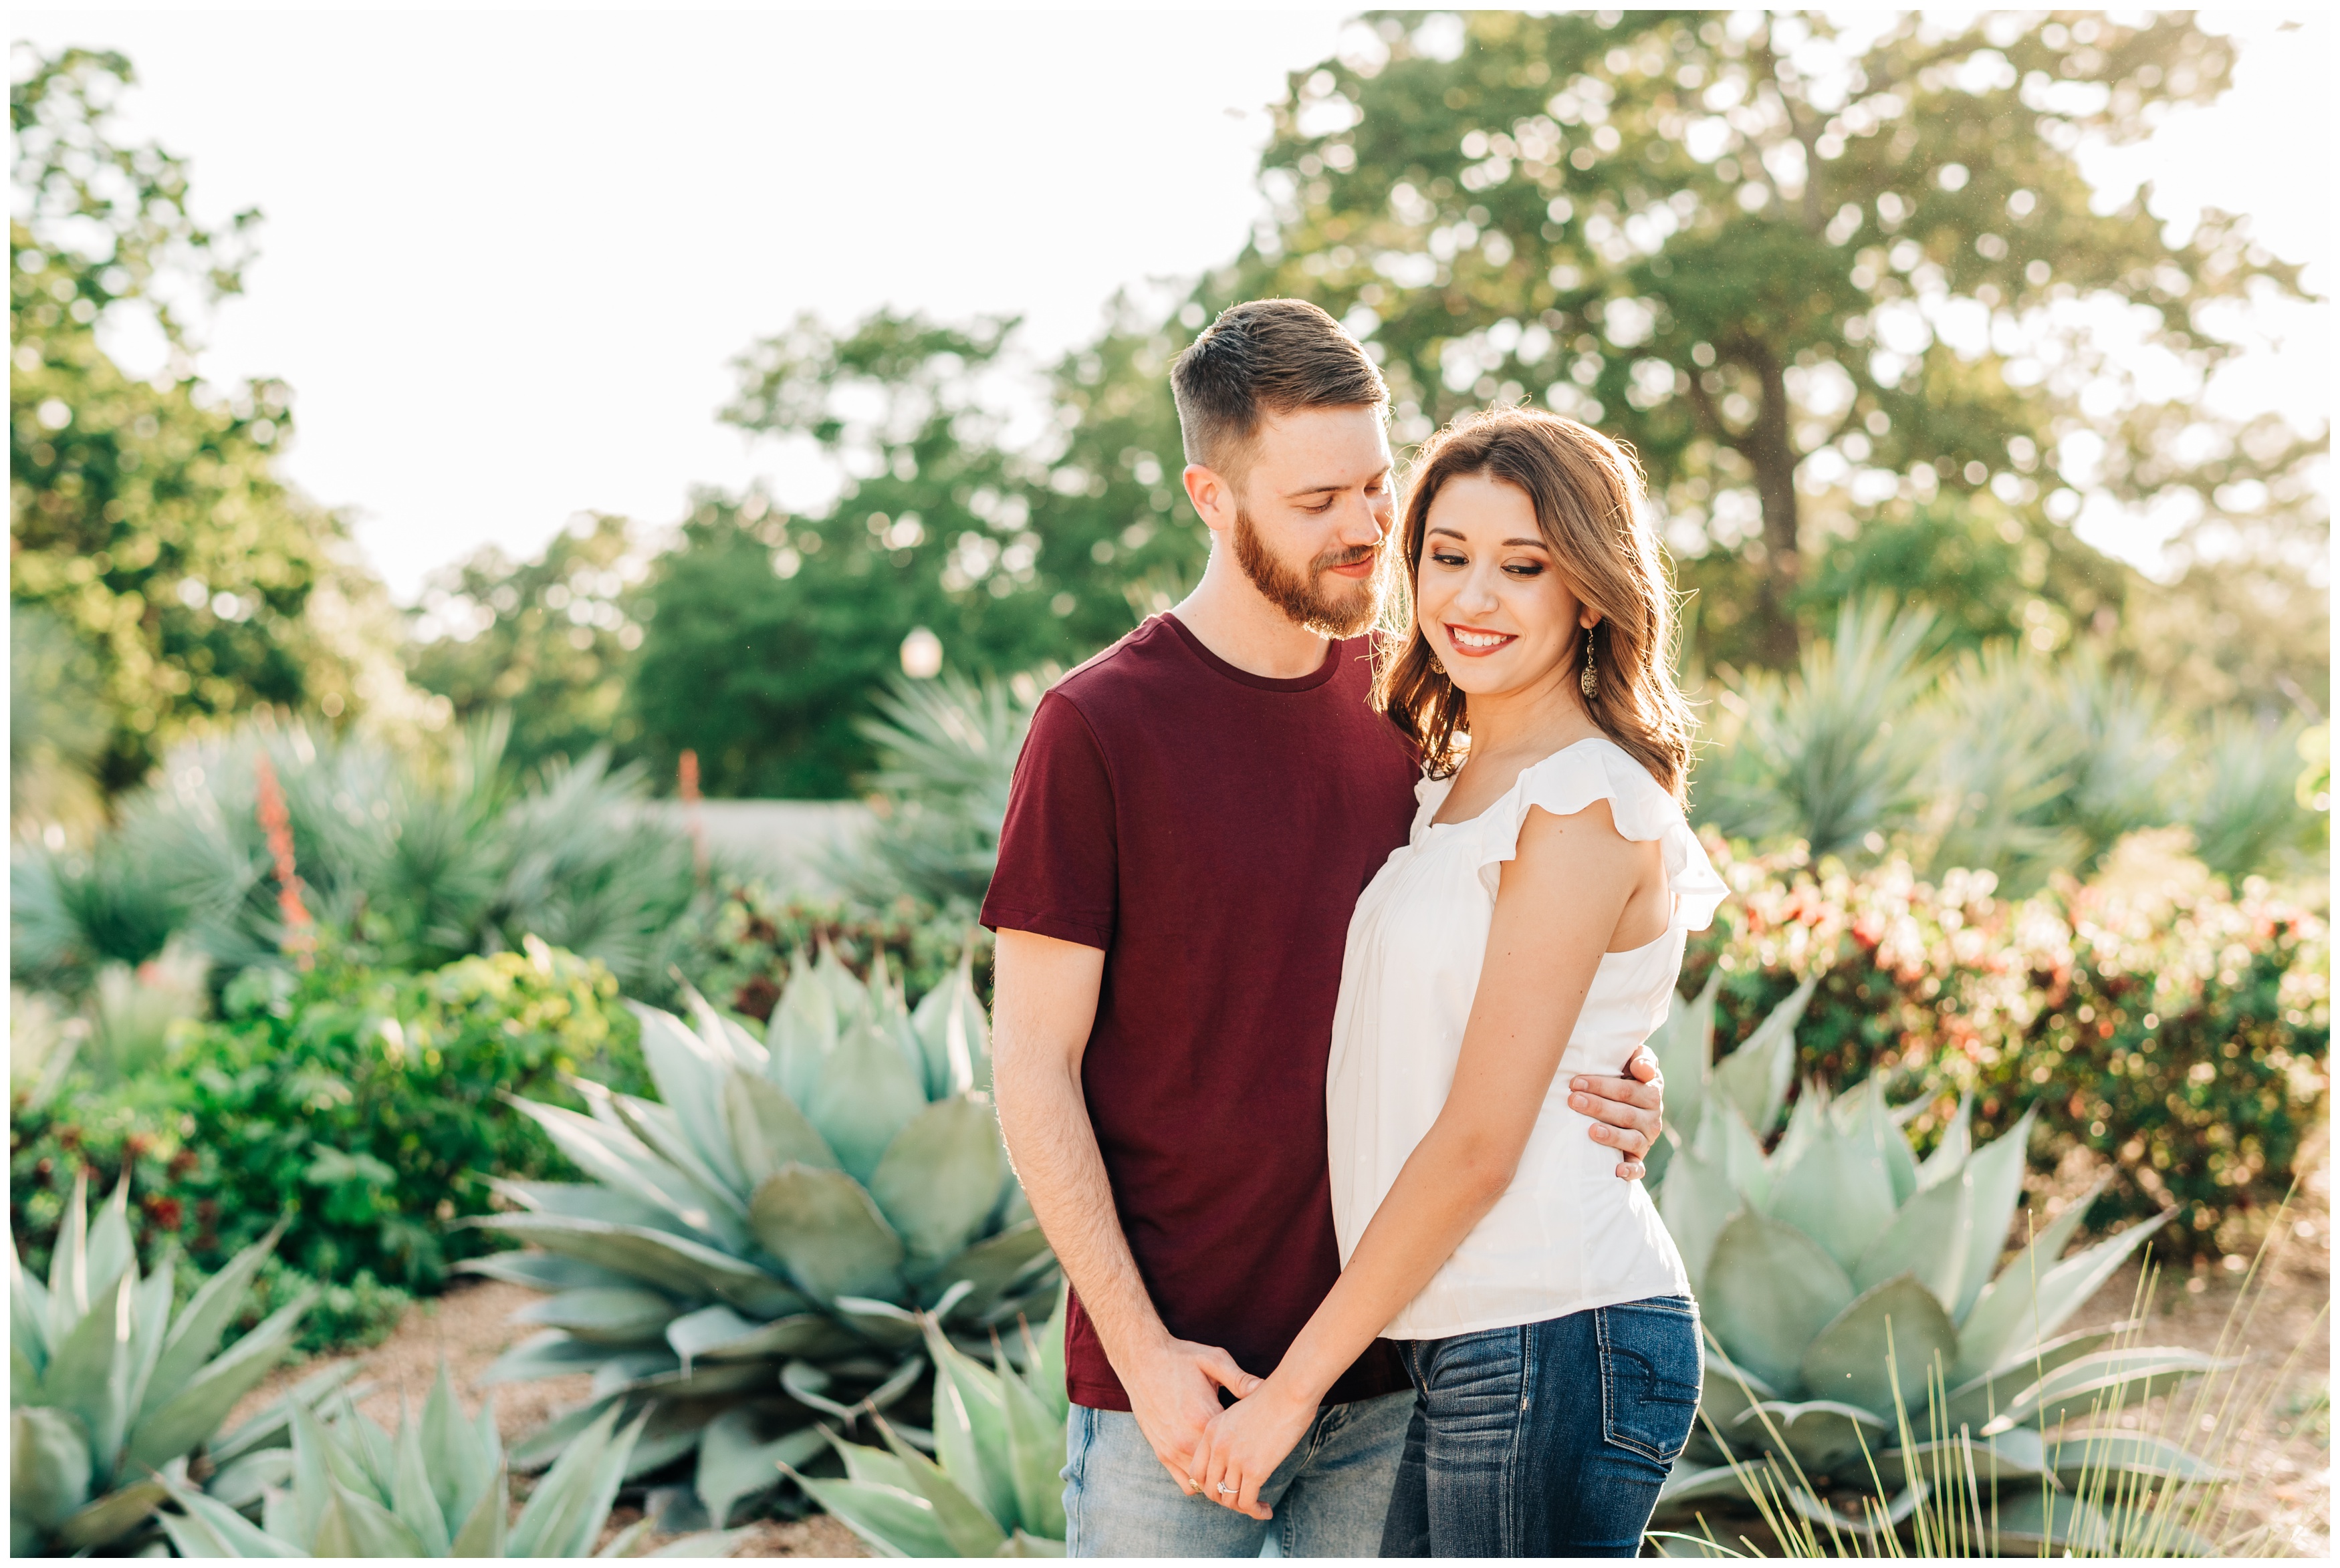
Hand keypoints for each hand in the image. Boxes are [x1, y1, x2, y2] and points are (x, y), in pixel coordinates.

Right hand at [1119, 1335, 1261, 1493]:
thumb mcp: (1214, 1360)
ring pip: (1205, 1484)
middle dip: (1239, 1471)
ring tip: (1232, 1468)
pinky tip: (1210, 1466)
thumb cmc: (1180, 1357)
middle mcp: (1188, 1441)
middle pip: (1223, 1473)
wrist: (1141, 1359)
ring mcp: (1173, 1450)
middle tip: (1253, 1464)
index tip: (1263, 1446)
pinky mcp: (1161, 1453)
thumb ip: (1241, 1379)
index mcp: (1205, 1419)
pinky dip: (1200, 1481)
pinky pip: (1186, 1483)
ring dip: (1219, 1479)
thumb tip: (1265, 1389)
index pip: (1238, 1450)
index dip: (1254, 1451)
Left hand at [1186, 1377, 1315, 1521]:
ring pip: (1228, 1499)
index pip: (1197, 1471)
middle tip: (1242, 1500)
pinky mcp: (1254, 1469)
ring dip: (1242, 1508)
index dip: (1209, 1486)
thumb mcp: (1238, 1411)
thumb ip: (1230, 1432)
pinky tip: (1265, 1510)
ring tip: (1256, 1507)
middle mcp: (1218, 1447)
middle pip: (1210, 1489)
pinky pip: (1247, 1503)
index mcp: (1211, 1430)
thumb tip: (1235, 1454)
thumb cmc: (1272, 1398)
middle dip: (1225, 1499)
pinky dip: (1255, 1512)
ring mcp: (1235, 1459)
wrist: (1290, 1392)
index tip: (1226, 1488)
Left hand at [1571, 1047, 1662, 1179]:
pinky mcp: (1639, 1158)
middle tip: (1572, 1100)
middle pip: (1625, 1113)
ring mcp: (1646, 1139)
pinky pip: (1638, 1168)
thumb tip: (1643, 1069)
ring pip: (1631, 1139)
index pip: (1627, 1090)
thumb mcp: (1636, 1061)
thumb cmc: (1626, 1076)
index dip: (1602, 1086)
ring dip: (1611, 1136)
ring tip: (1590, 1130)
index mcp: (1651, 1091)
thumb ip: (1642, 1059)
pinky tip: (1616, 1171)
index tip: (1576, 1082)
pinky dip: (1629, 1171)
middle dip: (1597, 1106)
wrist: (1632, 1103)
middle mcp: (1652, 1117)